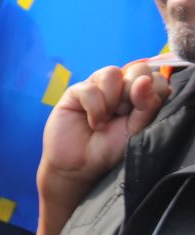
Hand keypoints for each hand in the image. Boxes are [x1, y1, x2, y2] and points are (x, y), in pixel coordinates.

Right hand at [39, 60, 170, 208]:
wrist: (79, 166)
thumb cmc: (110, 149)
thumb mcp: (137, 129)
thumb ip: (147, 105)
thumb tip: (145, 80)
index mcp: (140, 94)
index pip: (157, 77)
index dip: (153, 92)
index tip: (142, 114)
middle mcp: (120, 87)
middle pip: (138, 69)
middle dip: (132, 94)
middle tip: (122, 115)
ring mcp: (98, 87)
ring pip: (112, 73)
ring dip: (111, 99)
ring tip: (106, 119)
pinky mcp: (76, 92)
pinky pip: (90, 88)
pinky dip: (94, 108)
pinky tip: (93, 122)